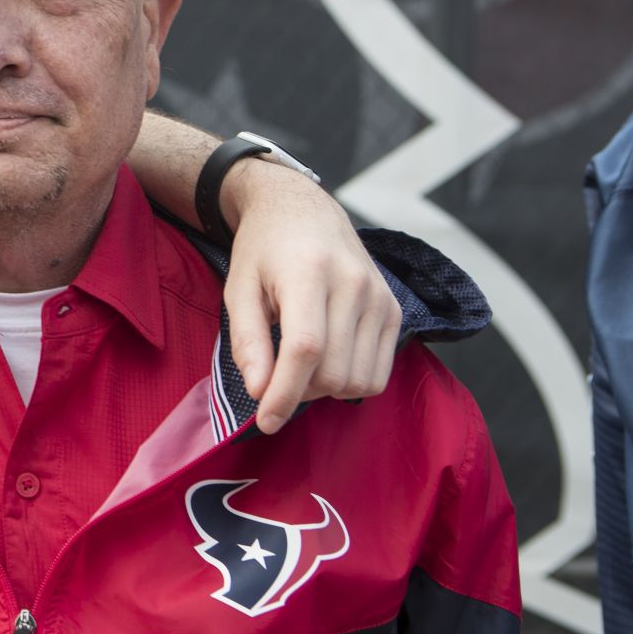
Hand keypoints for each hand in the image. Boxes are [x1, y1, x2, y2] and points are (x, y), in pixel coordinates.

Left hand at [220, 159, 401, 432]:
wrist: (303, 211)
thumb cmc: (262, 251)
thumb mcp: (238, 289)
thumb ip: (247, 341)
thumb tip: (260, 392)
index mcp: (309, 273)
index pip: (305, 348)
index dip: (285, 393)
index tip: (265, 422)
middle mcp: (354, 284)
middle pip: (335, 371)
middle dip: (300, 391)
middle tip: (275, 376)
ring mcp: (381, 297)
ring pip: (360, 379)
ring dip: (325, 390)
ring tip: (299, 365)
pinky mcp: (394, 310)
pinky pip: (379, 373)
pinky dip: (350, 381)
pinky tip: (326, 360)